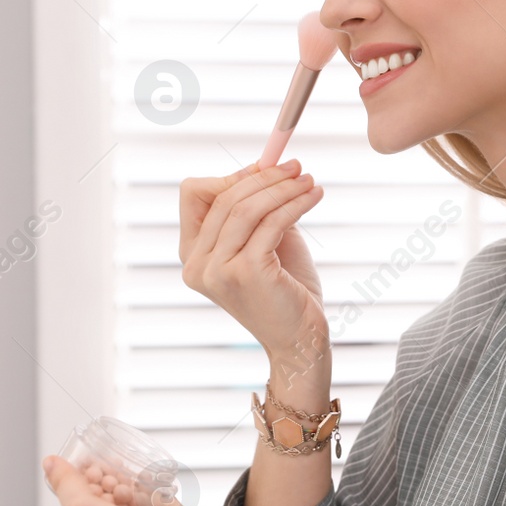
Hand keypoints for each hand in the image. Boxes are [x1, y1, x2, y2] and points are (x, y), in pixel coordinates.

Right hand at [179, 160, 328, 363]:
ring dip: (283, 188)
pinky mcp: (245, 273)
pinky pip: (270, 223)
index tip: (266, 170)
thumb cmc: (285, 290)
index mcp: (192, 254)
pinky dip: (295, 204)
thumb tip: (269, 165)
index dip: (230, 177)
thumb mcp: (265, 242)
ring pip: (246, 208)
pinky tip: (314, 197)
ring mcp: (217, 270)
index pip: (193, 194)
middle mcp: (196, 264)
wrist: (300, 340)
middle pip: (224, 197)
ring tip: (309, 181)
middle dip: (265, 177)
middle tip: (298, 168)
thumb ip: (258, 209)